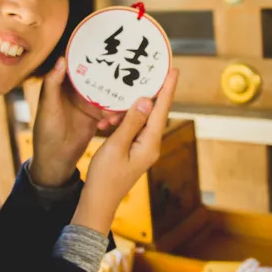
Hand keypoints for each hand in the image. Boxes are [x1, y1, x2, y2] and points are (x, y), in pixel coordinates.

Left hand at [30, 57, 124, 186]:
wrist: (56, 160)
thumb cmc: (46, 132)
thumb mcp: (48, 107)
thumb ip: (53, 84)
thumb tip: (61, 59)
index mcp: (63, 84)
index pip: (77, 63)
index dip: (88, 52)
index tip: (104, 41)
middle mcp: (77, 90)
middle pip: (96, 75)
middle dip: (109, 71)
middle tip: (126, 64)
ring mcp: (88, 102)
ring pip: (106, 91)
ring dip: (115, 93)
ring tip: (125, 96)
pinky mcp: (97, 115)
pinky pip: (111, 109)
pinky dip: (116, 111)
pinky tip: (117, 118)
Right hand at [71, 69, 179, 234]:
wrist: (98, 201)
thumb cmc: (105, 177)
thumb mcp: (116, 145)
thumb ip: (131, 122)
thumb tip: (147, 101)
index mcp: (150, 143)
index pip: (162, 110)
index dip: (167, 89)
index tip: (173, 70)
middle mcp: (151, 145)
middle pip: (155, 112)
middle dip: (148, 93)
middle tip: (147, 72)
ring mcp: (143, 148)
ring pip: (140, 120)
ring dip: (126, 111)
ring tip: (110, 111)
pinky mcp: (134, 150)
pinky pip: (132, 128)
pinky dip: (121, 122)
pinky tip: (106, 122)